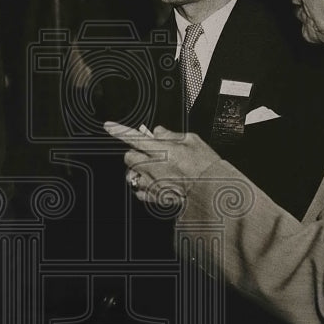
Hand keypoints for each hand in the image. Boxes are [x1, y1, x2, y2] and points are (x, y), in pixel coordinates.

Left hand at [104, 122, 220, 203]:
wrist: (214, 190)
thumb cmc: (206, 165)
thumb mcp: (192, 140)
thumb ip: (171, 134)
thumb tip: (157, 131)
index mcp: (163, 150)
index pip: (134, 137)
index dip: (119, 131)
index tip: (109, 126)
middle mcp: (154, 167)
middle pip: (129, 157)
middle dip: (134, 153)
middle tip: (147, 153)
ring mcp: (153, 183)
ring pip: (132, 175)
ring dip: (138, 171)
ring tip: (153, 170)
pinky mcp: (156, 197)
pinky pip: (139, 191)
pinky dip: (144, 186)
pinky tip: (156, 183)